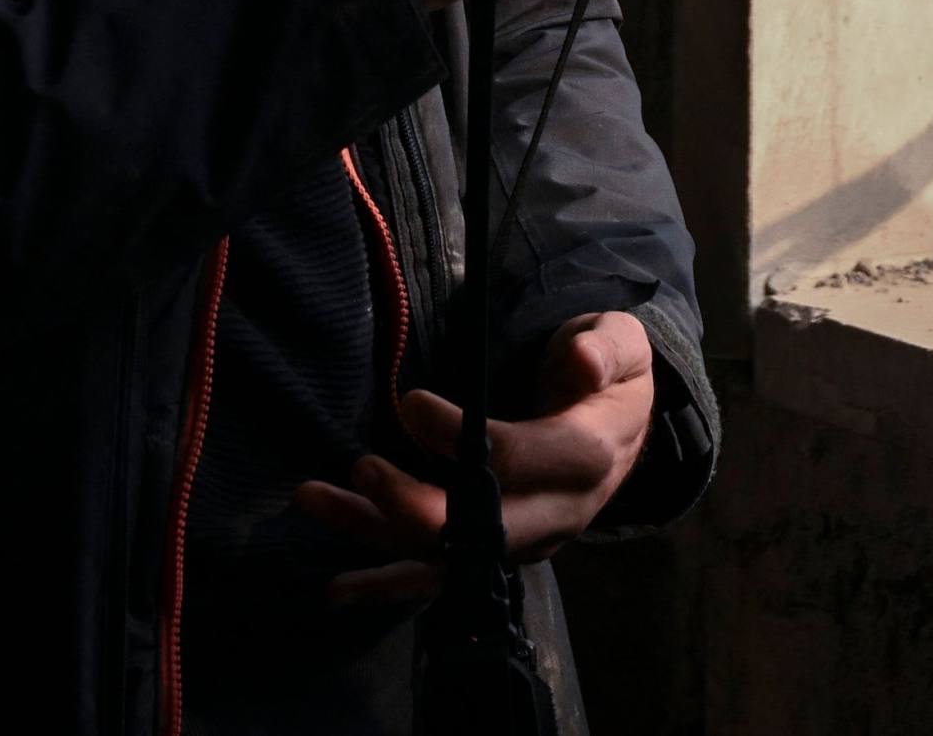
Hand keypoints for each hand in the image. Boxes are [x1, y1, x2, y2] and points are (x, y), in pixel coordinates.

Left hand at [289, 310, 659, 604]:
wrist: (617, 431)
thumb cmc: (607, 378)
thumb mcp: (619, 345)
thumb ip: (604, 348)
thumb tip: (581, 362)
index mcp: (585, 460)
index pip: (517, 460)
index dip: (461, 438)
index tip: (411, 404)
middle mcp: (553, 516)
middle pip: (478, 531)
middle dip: (413, 507)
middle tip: (363, 467)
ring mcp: (520, 543)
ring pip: (444, 555)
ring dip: (376, 533)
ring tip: (314, 499)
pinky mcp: (493, 552)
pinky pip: (436, 573)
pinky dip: (386, 581)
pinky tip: (337, 587)